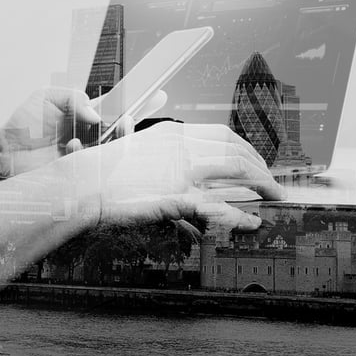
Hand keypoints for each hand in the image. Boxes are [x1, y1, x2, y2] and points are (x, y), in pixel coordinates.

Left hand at [0, 86, 168, 173]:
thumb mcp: (45, 98)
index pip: (116, 107)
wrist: (4, 153)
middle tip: (136, 113)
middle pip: (122, 129)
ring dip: (118, 137)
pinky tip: (71, 146)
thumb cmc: (21, 127)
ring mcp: (87, 156)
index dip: (136, 100)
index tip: (156, 93)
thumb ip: (71, 97)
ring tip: (115, 126)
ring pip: (115, 148)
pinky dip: (85, 151)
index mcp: (84, 117)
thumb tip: (94, 111)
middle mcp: (90, 136)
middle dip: (134, 120)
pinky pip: (97, 164)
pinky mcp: (81, 173)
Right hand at [60, 121, 284, 231]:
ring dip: (264, 184)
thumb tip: (178, 157)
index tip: (255, 161)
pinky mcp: (178, 197)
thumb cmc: (100, 172)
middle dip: (261, 167)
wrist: (80, 185)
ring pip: (238, 171)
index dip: (246, 148)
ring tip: (275, 197)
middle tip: (271, 183)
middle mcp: (182, 147)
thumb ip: (160, 152)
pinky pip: (220, 207)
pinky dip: (243, 216)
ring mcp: (182, 171)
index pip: (223, 135)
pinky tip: (253, 222)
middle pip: (236, 151)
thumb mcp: (133, 149)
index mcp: (172, 133)